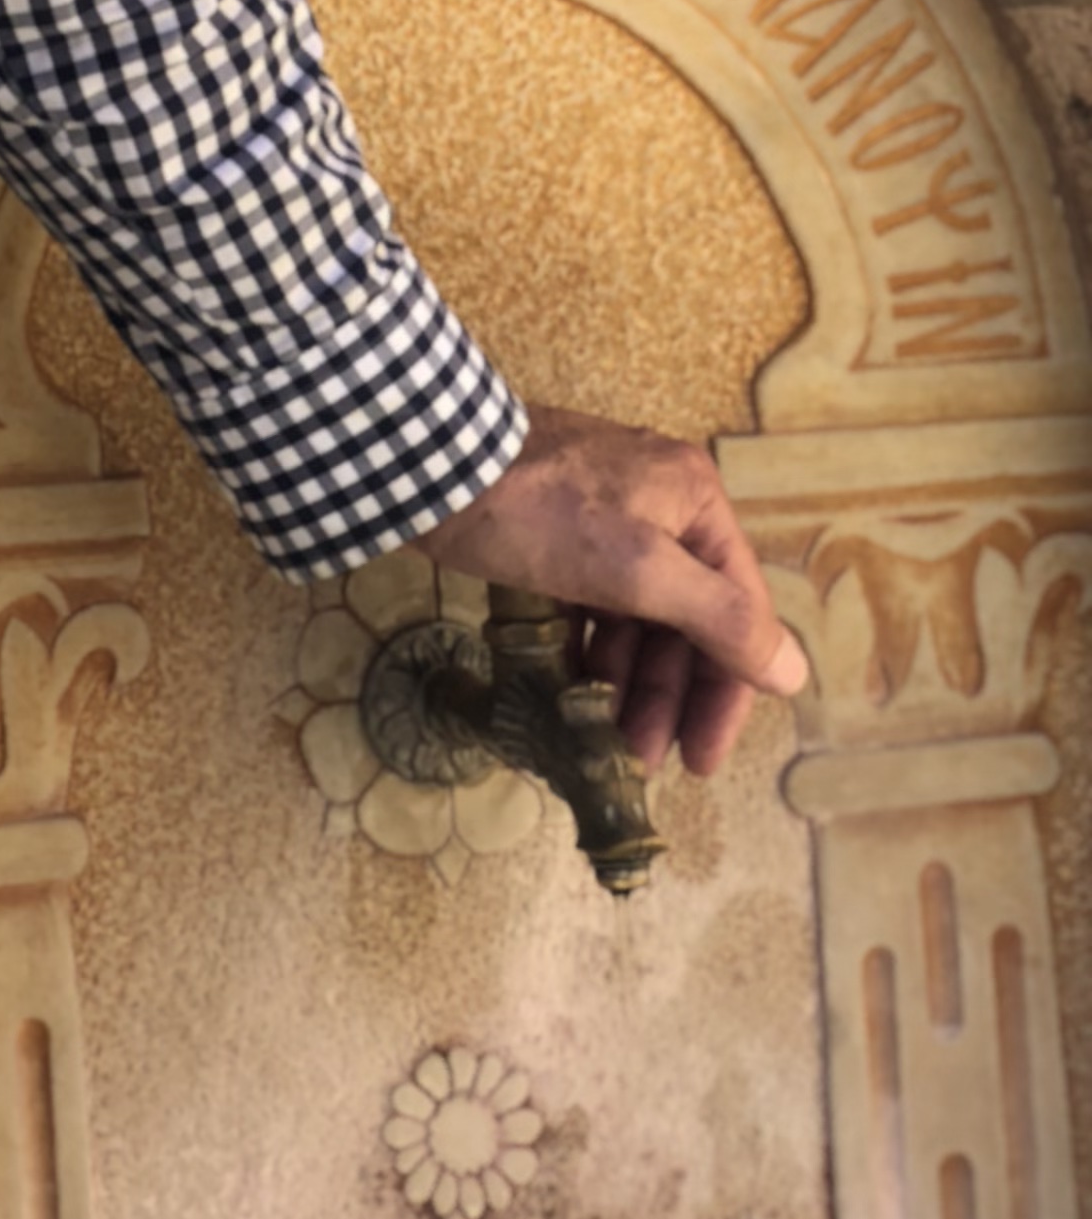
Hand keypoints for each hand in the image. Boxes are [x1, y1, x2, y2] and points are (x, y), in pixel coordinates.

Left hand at [428, 398, 807, 779]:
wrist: (425, 458)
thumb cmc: (539, 512)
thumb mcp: (637, 567)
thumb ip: (718, 618)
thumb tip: (794, 670)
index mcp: (694, 501)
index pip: (737, 613)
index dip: (726, 692)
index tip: (702, 760)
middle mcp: (661, 504)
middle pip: (688, 618)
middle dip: (669, 695)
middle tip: (645, 760)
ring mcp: (606, 516)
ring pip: (637, 615)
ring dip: (629, 681)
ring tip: (607, 738)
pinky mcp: (557, 531)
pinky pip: (594, 603)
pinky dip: (591, 649)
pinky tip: (577, 692)